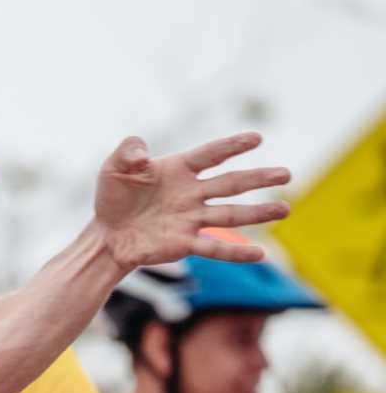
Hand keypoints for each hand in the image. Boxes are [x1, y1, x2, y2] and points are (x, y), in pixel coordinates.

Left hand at [93, 134, 290, 276]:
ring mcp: (191, 219)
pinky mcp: (184, 243)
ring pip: (230, 215)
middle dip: (259, 178)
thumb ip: (128, 151)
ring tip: (285, 209)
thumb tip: (142, 153)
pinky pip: (214, 248)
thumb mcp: (114, 167)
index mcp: (179, 169)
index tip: (257, 138)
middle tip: (287, 174)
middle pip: (231, 183)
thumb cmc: (113, 197)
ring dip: (258, 213)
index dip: (232, 146)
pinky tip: (259, 254)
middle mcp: (192, 193)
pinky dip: (236, 253)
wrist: (106, 234)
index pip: (211, 154)